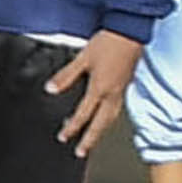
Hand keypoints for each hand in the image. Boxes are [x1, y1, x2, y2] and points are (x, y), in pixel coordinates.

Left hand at [46, 30, 146, 153]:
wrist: (131, 30)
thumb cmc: (109, 41)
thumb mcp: (82, 58)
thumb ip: (66, 76)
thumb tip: (51, 89)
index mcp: (100, 88)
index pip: (84, 114)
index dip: (72, 127)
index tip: (63, 137)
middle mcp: (113, 93)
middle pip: (102, 123)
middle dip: (91, 139)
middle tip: (81, 152)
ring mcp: (122, 89)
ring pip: (112, 117)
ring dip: (101, 130)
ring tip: (92, 139)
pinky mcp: (127, 84)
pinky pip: (117, 107)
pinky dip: (109, 117)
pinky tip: (105, 117)